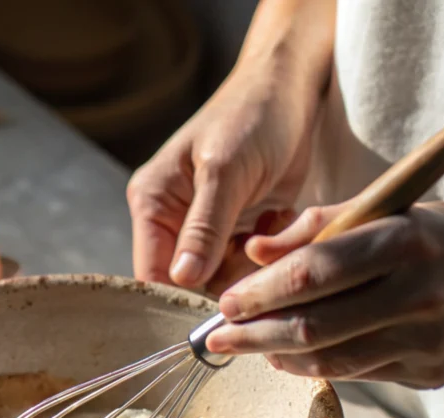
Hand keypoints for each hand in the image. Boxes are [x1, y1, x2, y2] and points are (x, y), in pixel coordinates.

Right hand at [126, 60, 319, 292]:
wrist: (291, 89)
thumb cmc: (252, 117)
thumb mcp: (226, 171)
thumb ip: (203, 229)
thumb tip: (182, 279)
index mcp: (152, 204)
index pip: (151, 274)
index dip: (182, 297)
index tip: (222, 303)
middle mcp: (172, 221)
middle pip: (190, 284)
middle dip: (229, 276)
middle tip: (259, 248)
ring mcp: (206, 228)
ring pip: (223, 279)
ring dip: (254, 263)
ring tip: (271, 224)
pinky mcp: (236, 230)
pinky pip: (248, 265)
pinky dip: (269, 253)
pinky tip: (278, 219)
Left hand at [207, 202, 443, 387]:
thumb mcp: (397, 211)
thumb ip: (322, 224)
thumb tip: (253, 251)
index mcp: (407, 239)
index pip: (314, 271)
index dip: (260, 291)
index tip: (226, 301)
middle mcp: (417, 293)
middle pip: (312, 324)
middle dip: (253, 334)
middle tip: (216, 336)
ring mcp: (425, 340)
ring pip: (329, 360)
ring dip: (275, 358)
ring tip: (245, 348)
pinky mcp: (429, 374)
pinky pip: (356, 376)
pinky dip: (313, 369)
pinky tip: (287, 359)